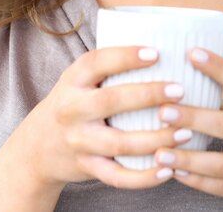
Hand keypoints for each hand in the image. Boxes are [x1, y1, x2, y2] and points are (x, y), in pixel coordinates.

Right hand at [12, 46, 185, 190]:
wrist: (38, 146)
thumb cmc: (73, 102)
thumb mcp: (79, 79)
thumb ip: (109, 66)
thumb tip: (162, 44)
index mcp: (73, 80)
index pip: (97, 62)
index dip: (125, 57)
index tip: (155, 53)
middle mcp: (72, 109)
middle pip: (111, 101)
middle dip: (147, 95)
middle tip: (179, 90)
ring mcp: (78, 141)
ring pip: (119, 143)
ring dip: (155, 139)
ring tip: (185, 132)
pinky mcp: (87, 167)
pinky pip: (117, 176)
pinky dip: (144, 177)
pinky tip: (168, 169)